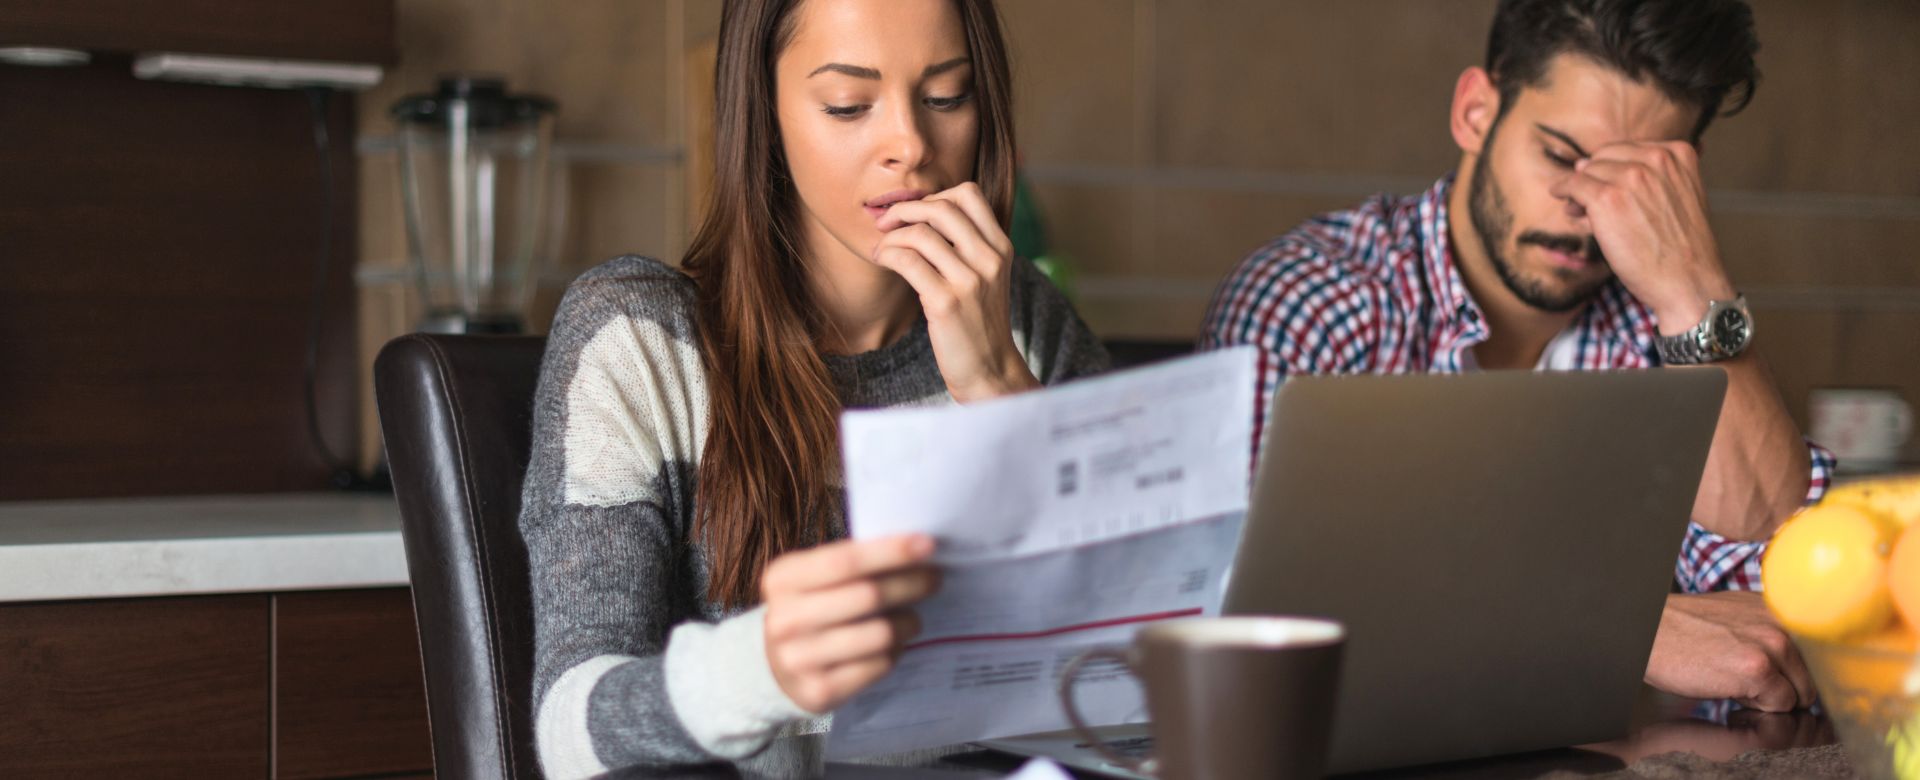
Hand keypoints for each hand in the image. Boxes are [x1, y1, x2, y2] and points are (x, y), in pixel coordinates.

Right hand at [761, 534, 941, 713]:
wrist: (773, 666)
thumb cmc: (809, 609)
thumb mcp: (813, 578)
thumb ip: (852, 563)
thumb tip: (915, 550)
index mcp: (783, 580)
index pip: (845, 560)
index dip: (890, 552)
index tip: (927, 544)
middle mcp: (785, 619)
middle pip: (867, 596)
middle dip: (910, 584)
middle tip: (934, 578)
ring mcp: (798, 659)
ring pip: (879, 634)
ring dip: (908, 622)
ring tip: (913, 618)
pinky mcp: (819, 691)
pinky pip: (878, 666)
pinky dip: (895, 652)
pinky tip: (894, 645)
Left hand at [871, 182, 1039, 402]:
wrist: (989, 370)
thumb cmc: (978, 322)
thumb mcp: (986, 277)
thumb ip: (968, 246)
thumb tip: (923, 213)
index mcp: (1000, 248)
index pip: (969, 193)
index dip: (935, 195)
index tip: (916, 214)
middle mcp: (989, 260)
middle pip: (941, 207)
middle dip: (905, 209)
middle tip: (886, 223)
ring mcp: (970, 281)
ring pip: (920, 233)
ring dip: (891, 236)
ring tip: (881, 249)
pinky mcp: (946, 303)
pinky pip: (907, 261)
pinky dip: (887, 254)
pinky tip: (882, 261)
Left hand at [1549, 141, 1737, 333]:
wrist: (1688, 281)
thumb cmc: (1680, 248)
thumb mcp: (1677, 197)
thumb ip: (1644, 178)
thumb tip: (1581, 164)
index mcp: (1678, 153)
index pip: (1627, 150)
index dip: (1611, 170)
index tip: (1607, 189)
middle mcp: (1656, 159)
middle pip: (1604, 158)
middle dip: (1594, 178)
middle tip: (1587, 202)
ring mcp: (1631, 177)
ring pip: (1587, 172)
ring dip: (1579, 191)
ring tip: (1580, 212)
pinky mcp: (1607, 198)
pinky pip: (1573, 184)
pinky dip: (1562, 188)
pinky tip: (1559, 195)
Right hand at [1644, 592, 1815, 711]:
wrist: (1648, 631)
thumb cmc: (1686, 630)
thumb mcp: (1738, 616)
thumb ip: (1772, 630)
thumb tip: (1804, 665)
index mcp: (1781, 607)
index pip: (1823, 652)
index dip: (1806, 673)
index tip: (1791, 681)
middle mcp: (1783, 621)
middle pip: (1814, 678)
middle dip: (1787, 688)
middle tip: (1747, 679)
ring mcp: (1772, 644)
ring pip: (1800, 695)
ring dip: (1772, 698)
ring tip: (1735, 681)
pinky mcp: (1758, 669)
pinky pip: (1779, 706)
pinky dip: (1757, 706)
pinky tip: (1728, 687)